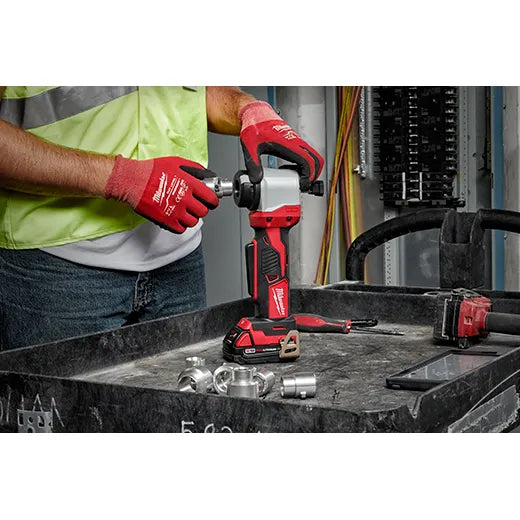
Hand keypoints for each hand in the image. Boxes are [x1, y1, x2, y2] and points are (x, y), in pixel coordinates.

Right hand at [104, 155, 218, 233]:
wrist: (133, 180)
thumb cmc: (152, 170)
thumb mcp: (177, 163)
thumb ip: (195, 170)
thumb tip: (209, 176)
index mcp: (190, 184)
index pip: (211, 199)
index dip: (213, 201)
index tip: (211, 201)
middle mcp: (185, 199)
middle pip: (203, 212)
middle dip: (201, 209)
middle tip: (195, 205)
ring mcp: (176, 211)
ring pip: (193, 222)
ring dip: (190, 217)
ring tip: (184, 211)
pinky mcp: (166, 221)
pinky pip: (181, 229)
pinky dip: (180, 225)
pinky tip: (176, 217)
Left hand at [239, 101, 323, 190]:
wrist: (255, 113)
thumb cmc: (254, 125)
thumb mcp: (249, 147)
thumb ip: (253, 164)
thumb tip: (256, 179)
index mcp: (288, 143)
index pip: (307, 161)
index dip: (308, 176)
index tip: (301, 184)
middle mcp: (295, 141)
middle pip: (316, 160)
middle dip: (313, 175)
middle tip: (303, 184)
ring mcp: (296, 141)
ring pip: (314, 156)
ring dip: (311, 169)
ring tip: (299, 179)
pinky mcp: (294, 141)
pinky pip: (307, 153)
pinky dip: (306, 164)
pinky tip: (292, 169)